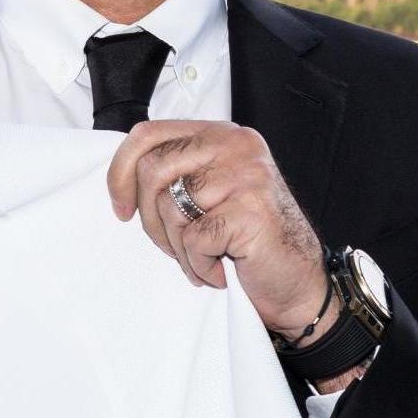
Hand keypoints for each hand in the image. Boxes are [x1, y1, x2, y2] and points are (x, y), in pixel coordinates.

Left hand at [104, 120, 329, 337]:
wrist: (297, 282)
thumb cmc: (248, 240)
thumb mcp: (209, 193)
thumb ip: (176, 173)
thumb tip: (121, 177)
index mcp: (221, 135)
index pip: (149, 134)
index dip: (121, 173)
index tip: (121, 207)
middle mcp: (236, 146)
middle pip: (152, 172)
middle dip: (150, 220)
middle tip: (173, 246)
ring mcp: (246, 176)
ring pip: (169, 208)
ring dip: (178, 249)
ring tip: (205, 259)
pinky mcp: (250, 211)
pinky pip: (193, 240)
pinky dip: (199, 265)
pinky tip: (221, 270)